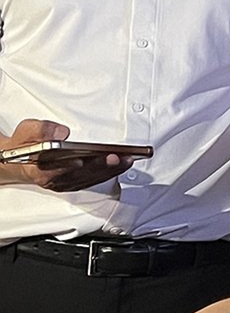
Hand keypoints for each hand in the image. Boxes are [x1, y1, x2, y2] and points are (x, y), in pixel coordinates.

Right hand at [0, 119, 133, 191]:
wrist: (19, 158)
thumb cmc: (24, 144)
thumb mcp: (27, 130)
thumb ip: (42, 130)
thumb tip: (62, 132)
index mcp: (37, 168)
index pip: (52, 170)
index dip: (66, 166)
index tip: (80, 161)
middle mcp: (52, 179)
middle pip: (77, 175)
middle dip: (98, 166)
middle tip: (115, 157)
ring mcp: (64, 182)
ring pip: (88, 179)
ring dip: (109, 170)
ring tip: (127, 159)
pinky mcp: (73, 182)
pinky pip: (92, 180)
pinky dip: (108, 172)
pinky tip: (121, 165)